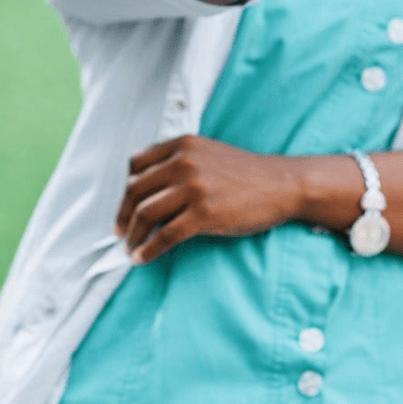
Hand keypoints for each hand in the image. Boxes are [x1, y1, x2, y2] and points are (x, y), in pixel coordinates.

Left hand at [114, 135, 299, 264]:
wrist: (283, 184)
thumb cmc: (246, 173)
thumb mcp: (208, 153)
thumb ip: (179, 160)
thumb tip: (147, 186)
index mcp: (182, 145)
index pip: (136, 165)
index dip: (126, 190)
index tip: (125, 207)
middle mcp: (184, 163)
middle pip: (135, 191)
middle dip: (123, 216)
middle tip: (120, 233)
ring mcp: (193, 188)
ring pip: (146, 214)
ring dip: (132, 235)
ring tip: (130, 249)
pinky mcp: (204, 214)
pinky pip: (165, 236)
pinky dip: (148, 250)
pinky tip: (142, 258)